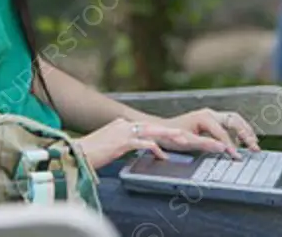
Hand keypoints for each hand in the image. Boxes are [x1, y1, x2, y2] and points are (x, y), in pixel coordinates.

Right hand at [77, 117, 231, 169]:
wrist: (72, 152)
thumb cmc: (90, 153)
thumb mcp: (113, 146)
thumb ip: (129, 144)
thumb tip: (146, 149)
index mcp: (127, 126)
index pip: (157, 129)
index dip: (177, 136)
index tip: (194, 141)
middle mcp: (128, 125)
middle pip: (165, 128)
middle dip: (188, 136)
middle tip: (209, 141)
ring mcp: (124, 131)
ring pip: (159, 133)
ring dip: (179, 140)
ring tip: (195, 143)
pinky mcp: (120, 141)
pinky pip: (142, 143)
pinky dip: (154, 148)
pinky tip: (162, 156)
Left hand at [163, 109, 260, 156]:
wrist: (162, 129)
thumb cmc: (172, 135)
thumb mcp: (187, 141)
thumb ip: (206, 144)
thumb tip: (223, 149)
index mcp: (205, 117)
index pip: (223, 133)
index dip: (231, 146)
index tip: (237, 158)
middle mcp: (210, 113)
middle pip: (234, 120)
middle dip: (246, 134)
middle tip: (255, 148)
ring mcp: (211, 116)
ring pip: (234, 120)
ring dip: (245, 131)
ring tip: (254, 144)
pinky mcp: (211, 121)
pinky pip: (230, 124)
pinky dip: (238, 132)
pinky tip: (241, 143)